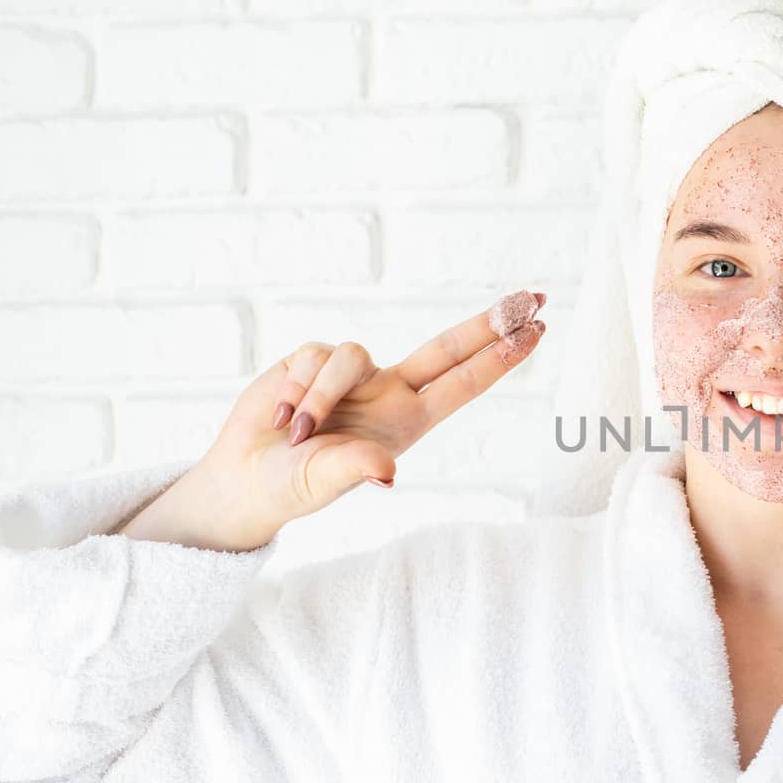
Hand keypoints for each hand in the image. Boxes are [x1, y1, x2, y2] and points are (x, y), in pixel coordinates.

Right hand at [192, 292, 547, 545]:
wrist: (246, 479)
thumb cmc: (294, 486)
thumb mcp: (324, 481)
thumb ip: (354, 467)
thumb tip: (387, 470)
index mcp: (407, 422)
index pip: (464, 382)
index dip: (501, 357)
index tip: (536, 329)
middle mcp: (388, 392)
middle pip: (445, 347)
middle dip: (487, 322)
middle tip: (530, 296)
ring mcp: (353, 376)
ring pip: (351, 356)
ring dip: (319, 395)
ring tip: (296, 433)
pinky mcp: (312, 361)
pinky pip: (313, 357)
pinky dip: (294, 389)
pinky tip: (280, 419)